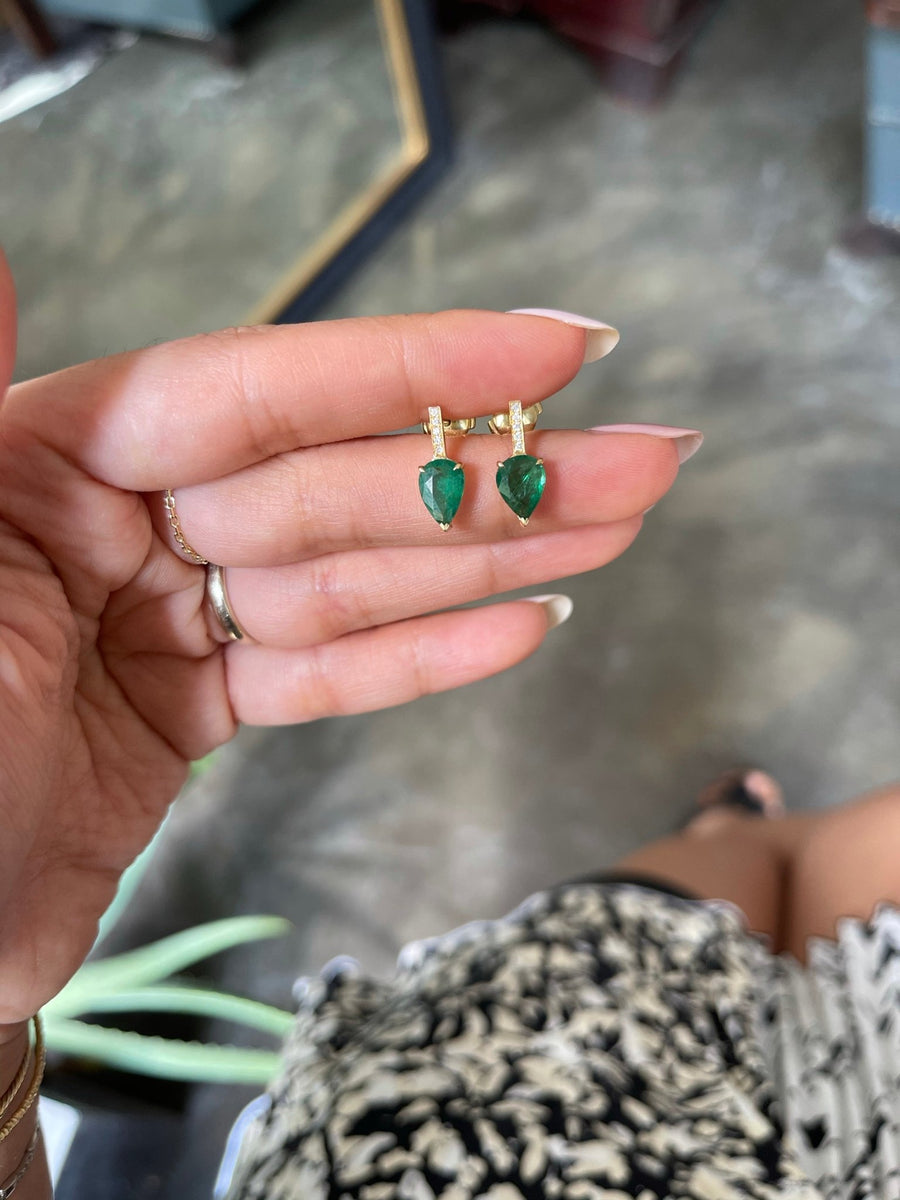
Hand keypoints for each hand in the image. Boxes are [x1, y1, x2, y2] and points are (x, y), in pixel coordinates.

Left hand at [0, 253, 689, 1023]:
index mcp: (46, 463)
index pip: (254, 393)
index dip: (408, 370)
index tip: (550, 350)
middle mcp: (118, 524)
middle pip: (334, 487)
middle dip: (492, 475)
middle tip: (645, 457)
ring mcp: (164, 619)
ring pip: (351, 576)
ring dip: (489, 552)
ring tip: (620, 522)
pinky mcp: (192, 709)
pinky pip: (323, 673)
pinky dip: (421, 654)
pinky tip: (526, 619)